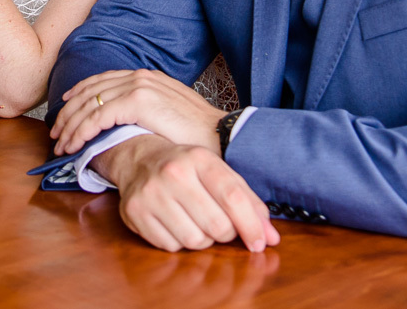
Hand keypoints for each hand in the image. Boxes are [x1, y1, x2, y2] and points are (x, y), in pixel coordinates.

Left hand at [51, 69, 224, 155]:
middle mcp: (139, 76)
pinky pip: (97, 117)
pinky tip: (74, 145)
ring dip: (71, 127)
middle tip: (56, 133)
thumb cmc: (198, 134)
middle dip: (68, 113)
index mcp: (146, 77)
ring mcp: (138, 87)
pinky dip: (81, 132)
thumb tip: (125, 124)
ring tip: (61, 146)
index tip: (65, 110)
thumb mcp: (168, 113)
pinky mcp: (137, 102)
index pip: (101, 81)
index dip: (79, 95)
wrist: (221, 136)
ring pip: (89, 105)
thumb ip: (146, 111)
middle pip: (90, 91)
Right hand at [95, 135, 279, 252]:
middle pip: (217, 225)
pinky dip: (179, 243)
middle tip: (221, 226)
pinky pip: (171, 247)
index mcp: (199, 158)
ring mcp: (151, 193)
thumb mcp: (217, 173)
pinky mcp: (134, 212)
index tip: (260, 243)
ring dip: (202, 240)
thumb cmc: (186, 169)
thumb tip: (271, 238)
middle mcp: (173, 173)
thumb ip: (248, 202)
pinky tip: (175, 224)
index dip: (251, 225)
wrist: (138, 160)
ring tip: (196, 222)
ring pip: (195, 240)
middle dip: (226, 234)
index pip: (233, 197)